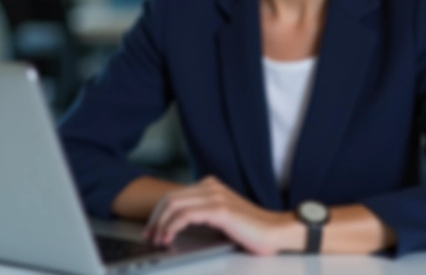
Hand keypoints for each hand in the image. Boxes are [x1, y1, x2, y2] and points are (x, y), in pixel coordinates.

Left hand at [143, 176, 301, 254]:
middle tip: (150, 236)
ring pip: (174, 204)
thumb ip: (202, 214)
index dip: (158, 212)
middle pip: (170, 198)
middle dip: (155, 218)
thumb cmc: (251, 230)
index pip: (174, 195)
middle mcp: (211, 187)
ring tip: (158, 240)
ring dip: (160, 224)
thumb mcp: (221, 217)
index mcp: (211, 186)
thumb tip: (176, 225)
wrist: (275, 232)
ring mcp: (216, 196)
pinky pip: (185, 215)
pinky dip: (172, 226)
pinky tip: (169, 237)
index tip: (151, 229)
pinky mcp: (220, 210)